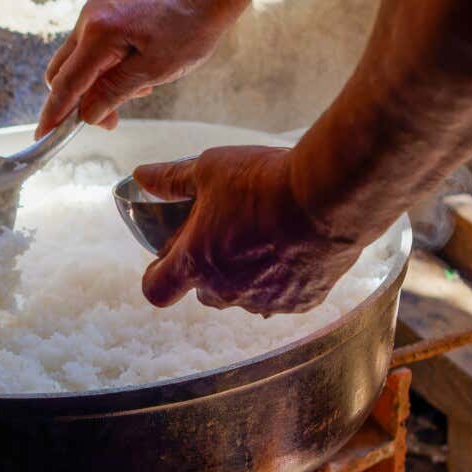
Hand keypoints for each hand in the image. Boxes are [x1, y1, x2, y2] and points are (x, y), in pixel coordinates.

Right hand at [35, 0, 237, 137]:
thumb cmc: (190, 25)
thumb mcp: (155, 69)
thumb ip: (114, 93)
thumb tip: (86, 115)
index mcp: (98, 34)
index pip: (65, 85)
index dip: (54, 115)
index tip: (43, 139)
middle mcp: (88, 20)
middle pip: (62, 74)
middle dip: (77, 103)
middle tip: (112, 121)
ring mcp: (96, 14)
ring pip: (78, 63)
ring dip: (95, 86)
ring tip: (139, 90)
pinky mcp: (106, 13)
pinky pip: (92, 50)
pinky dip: (105, 69)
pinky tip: (136, 73)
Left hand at [135, 147, 362, 315]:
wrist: (329, 198)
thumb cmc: (263, 181)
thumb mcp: (209, 168)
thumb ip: (172, 179)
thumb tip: (142, 175)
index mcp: (195, 262)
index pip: (156, 290)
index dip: (156, 275)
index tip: (165, 259)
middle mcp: (226, 291)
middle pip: (203, 292)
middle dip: (206, 268)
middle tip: (224, 233)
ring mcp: (264, 301)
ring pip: (244, 295)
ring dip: (246, 274)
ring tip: (265, 235)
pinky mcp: (301, 302)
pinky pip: (282, 296)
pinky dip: (282, 277)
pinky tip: (295, 246)